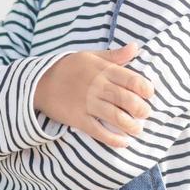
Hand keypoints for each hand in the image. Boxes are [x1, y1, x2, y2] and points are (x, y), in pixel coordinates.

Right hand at [32, 43, 153, 148]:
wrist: (40, 82)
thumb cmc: (70, 68)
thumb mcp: (91, 56)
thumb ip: (115, 55)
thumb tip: (136, 47)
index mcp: (104, 70)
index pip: (132, 80)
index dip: (146, 89)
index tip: (149, 94)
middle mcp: (98, 87)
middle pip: (127, 100)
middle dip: (141, 110)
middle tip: (145, 114)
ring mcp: (88, 104)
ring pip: (116, 117)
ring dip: (131, 126)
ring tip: (137, 129)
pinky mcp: (78, 119)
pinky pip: (98, 131)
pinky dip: (113, 139)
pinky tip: (123, 142)